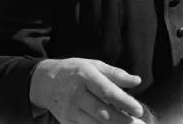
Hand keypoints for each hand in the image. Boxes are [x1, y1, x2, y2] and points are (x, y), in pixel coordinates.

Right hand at [30, 58, 145, 123]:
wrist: (44, 82)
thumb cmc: (75, 71)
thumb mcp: (94, 65)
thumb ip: (116, 74)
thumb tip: (137, 81)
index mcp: (85, 77)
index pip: (107, 92)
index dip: (124, 102)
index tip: (139, 109)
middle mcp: (76, 95)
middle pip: (102, 112)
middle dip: (122, 121)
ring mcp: (70, 111)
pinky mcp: (66, 122)